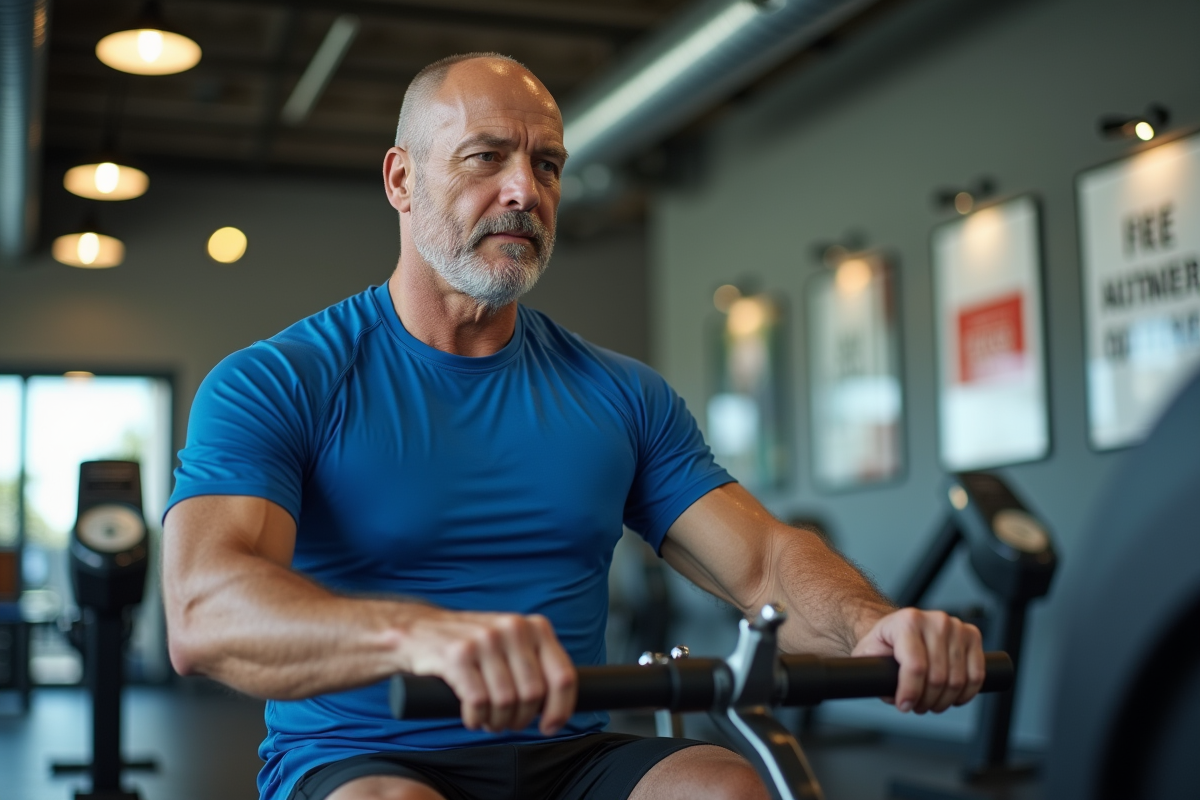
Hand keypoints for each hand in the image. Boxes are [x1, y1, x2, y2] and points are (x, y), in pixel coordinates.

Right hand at [400, 608, 576, 734]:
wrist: (420, 632)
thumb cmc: (473, 646)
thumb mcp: (511, 643)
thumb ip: (536, 663)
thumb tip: (562, 703)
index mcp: (534, 627)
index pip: (563, 676)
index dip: (561, 709)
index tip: (549, 726)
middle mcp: (513, 628)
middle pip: (533, 695)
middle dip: (521, 719)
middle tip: (507, 722)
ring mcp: (484, 640)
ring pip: (506, 702)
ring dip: (496, 722)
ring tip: (488, 719)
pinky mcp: (457, 655)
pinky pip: (478, 703)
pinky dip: (476, 719)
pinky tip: (471, 716)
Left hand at [850, 608, 984, 713]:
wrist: (901, 628)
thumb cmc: (886, 642)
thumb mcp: (869, 655)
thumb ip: (876, 675)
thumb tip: (896, 696)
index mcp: (907, 621)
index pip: (916, 666)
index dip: (910, 692)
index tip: (904, 705)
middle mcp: (935, 620)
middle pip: (938, 677)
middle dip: (926, 700)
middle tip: (916, 706)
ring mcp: (956, 627)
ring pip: (957, 680)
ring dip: (944, 701)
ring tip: (930, 702)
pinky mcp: (972, 636)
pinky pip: (977, 675)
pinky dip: (966, 693)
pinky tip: (952, 697)